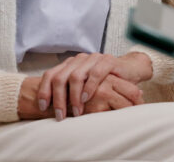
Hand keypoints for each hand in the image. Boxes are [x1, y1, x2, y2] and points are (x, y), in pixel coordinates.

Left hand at [37, 52, 153, 119]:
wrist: (129, 70)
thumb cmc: (104, 82)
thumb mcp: (83, 87)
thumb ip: (68, 93)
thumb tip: (49, 110)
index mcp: (70, 64)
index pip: (50, 75)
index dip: (44, 91)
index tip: (43, 108)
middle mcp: (79, 60)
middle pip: (60, 77)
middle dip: (58, 98)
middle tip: (60, 115)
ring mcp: (93, 58)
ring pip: (75, 76)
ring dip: (73, 96)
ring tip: (76, 111)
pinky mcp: (108, 60)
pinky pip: (95, 73)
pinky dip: (89, 87)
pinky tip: (86, 98)